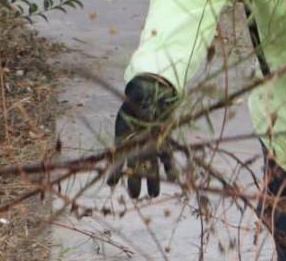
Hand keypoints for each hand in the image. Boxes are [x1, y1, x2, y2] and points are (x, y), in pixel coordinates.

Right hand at [107, 75, 177, 197]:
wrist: (153, 95)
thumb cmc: (141, 96)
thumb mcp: (137, 94)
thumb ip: (137, 94)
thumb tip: (135, 89)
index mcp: (125, 134)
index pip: (118, 154)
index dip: (115, 169)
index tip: (111, 182)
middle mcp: (137, 142)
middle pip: (135, 164)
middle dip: (135, 181)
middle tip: (135, 196)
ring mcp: (150, 144)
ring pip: (151, 165)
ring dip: (153, 180)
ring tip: (154, 195)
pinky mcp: (164, 143)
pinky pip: (167, 157)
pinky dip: (170, 167)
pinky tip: (173, 177)